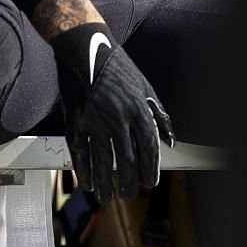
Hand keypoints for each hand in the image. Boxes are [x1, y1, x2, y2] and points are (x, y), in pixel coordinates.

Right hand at [49, 23, 173, 203]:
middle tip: (129, 194)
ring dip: (104, 182)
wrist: (84, 50)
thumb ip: (159, 116)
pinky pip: (79, 151)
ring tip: (106, 196)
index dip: (150, 170)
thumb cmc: (116, 68)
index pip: (148, 150)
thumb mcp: (146, 87)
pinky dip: (83, 169)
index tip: (149, 183)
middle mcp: (118, 120)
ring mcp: (95, 122)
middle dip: (128, 181)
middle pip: (126, 160)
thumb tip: (171, 140)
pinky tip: (86, 181)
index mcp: (139, 112)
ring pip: (102, 160)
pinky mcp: (75, 121)